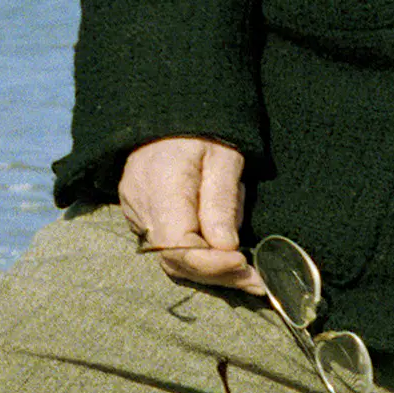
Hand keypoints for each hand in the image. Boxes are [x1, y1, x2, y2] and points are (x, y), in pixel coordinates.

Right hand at [117, 134, 253, 286]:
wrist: (168, 110)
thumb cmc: (202, 130)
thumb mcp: (224, 157)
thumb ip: (222, 202)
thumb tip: (226, 248)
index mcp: (161, 186)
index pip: (178, 245)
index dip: (211, 264)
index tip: (245, 264)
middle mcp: (141, 205)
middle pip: (175, 260)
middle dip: (218, 274)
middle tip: (258, 282)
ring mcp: (135, 212)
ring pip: (172, 258)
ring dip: (211, 270)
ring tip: (249, 275)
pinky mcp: (140, 216)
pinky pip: (169, 247)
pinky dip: (199, 257)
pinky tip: (225, 258)